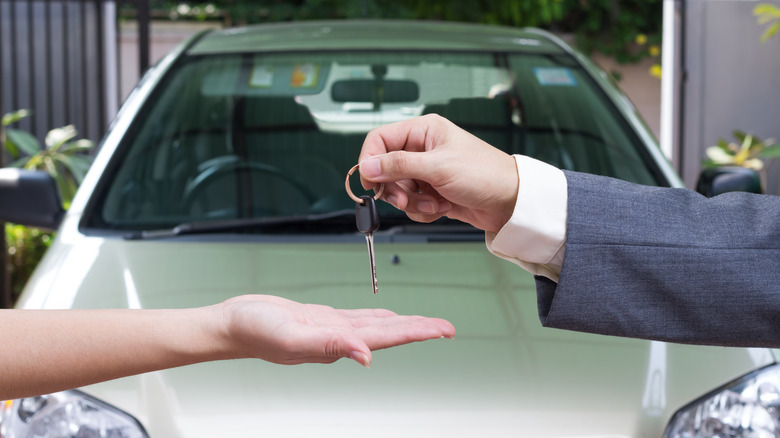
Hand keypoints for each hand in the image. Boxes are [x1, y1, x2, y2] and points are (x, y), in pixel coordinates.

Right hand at [218, 294, 455, 366]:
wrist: (232, 324)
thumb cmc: (255, 332)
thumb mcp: (292, 336)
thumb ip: (330, 345)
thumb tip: (367, 357)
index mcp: (338, 344)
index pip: (388, 338)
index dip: (418, 333)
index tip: (443, 331)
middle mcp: (341, 339)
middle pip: (390, 333)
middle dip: (420, 329)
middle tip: (447, 328)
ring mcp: (333, 329)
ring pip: (378, 325)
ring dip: (404, 323)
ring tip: (427, 323)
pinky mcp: (322, 318)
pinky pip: (359, 317)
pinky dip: (379, 316)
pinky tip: (389, 316)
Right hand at [358, 114, 518, 232]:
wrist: (509, 202)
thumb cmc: (484, 174)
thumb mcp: (438, 167)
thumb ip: (398, 165)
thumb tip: (367, 166)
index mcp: (423, 131)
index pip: (380, 139)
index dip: (370, 160)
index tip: (370, 181)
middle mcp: (422, 149)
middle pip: (386, 169)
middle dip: (396, 189)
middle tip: (406, 199)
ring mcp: (427, 172)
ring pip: (398, 190)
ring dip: (413, 202)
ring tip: (435, 203)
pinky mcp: (432, 191)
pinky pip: (412, 203)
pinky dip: (423, 210)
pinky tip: (442, 207)